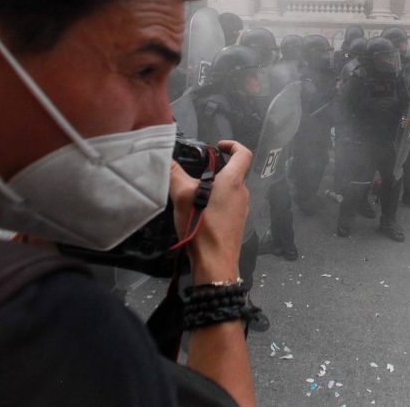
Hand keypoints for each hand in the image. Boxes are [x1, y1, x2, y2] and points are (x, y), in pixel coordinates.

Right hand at [169, 140, 251, 283]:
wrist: (215, 263)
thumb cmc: (202, 225)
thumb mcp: (182, 196)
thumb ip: (174, 174)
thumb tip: (166, 158)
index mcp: (234, 181)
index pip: (243, 154)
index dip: (232, 145)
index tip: (217, 146)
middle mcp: (242, 193)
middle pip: (233, 173)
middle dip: (215, 170)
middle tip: (193, 173)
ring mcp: (241, 210)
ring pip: (229, 190)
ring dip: (213, 188)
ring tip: (191, 194)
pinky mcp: (237, 224)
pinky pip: (227, 205)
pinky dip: (215, 203)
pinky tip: (198, 213)